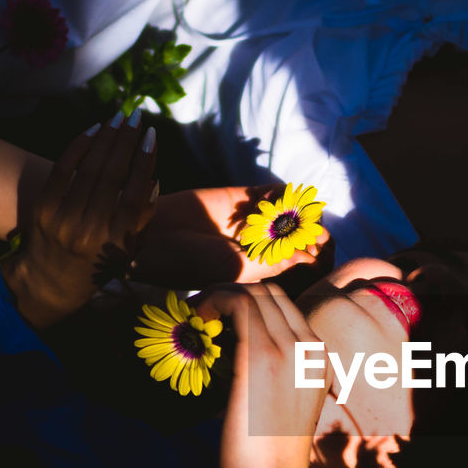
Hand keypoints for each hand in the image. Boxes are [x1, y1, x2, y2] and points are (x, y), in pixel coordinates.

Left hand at [3, 115, 156, 326]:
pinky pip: (62, 169)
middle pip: (112, 175)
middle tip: (137, 116)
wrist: (52, 281)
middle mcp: (90, 230)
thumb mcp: (129, 249)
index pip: (135, 193)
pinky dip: (78, 146)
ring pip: (89, 168)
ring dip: (106, 138)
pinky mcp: (43, 208)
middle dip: (126, 140)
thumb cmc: (99, 263)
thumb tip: (154, 178)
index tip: (152, 136)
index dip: (145, 161)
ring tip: (119, 118)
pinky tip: (93, 130)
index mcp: (117, 242)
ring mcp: (64, 218)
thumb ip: (143, 218)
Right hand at [134, 185, 331, 286]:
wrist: (151, 235)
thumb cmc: (189, 265)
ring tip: (296, 218)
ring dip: (303, 214)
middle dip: (316, 237)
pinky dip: (286, 193)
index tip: (316, 258)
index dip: (316, 262)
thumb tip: (313, 258)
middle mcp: (262, 248)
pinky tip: (278, 200)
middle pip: (307, 240)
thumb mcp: (235, 271)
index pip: (304, 269)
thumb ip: (273, 263)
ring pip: (296, 215)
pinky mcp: (243, 198)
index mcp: (263, 274)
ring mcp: (255, 222)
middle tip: (313, 237)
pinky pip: (277, 193)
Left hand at [198, 284, 331, 467]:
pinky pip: (238, 307)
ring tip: (198, 316)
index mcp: (320, 358)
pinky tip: (198, 322)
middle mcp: (310, 348)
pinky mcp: (260, 359)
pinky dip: (214, 304)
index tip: (219, 315)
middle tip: (203, 311)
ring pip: (253, 295)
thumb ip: (273, 372)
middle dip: (231, 293)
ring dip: (219, 297)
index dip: (247, 301)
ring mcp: (289, 351)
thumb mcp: (284, 404)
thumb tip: (236, 348)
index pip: (285, 306)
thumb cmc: (269, 457)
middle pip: (269, 293)